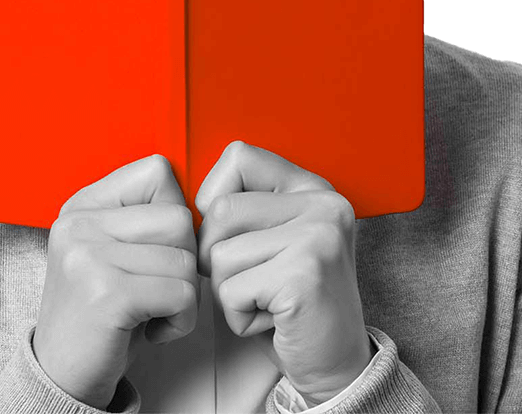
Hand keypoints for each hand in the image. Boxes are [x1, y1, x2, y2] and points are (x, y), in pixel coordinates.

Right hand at [33, 154, 200, 409]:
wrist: (62, 378)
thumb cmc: (102, 313)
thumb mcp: (112, 252)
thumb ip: (143, 218)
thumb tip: (201, 198)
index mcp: (82, 205)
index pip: (156, 172)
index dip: (172, 212)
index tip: (156, 250)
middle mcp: (79, 224)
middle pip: (179, 217)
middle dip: (183, 260)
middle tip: (157, 289)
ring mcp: (88, 257)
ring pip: (185, 258)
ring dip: (185, 296)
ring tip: (153, 311)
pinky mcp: (107, 295)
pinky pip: (182, 294)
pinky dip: (181, 321)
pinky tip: (153, 330)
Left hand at [194, 141, 372, 403]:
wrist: (336, 366)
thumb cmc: (290, 302)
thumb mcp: (274, 239)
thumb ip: (245, 207)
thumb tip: (186, 203)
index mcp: (311, 187)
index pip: (239, 156)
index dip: (215, 195)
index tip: (230, 232)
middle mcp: (322, 203)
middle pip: (220, 211)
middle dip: (216, 256)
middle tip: (252, 282)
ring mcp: (317, 236)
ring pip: (220, 254)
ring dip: (228, 291)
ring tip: (266, 301)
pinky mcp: (304, 275)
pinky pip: (231, 291)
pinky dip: (238, 316)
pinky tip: (272, 320)